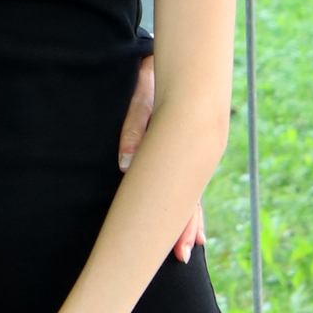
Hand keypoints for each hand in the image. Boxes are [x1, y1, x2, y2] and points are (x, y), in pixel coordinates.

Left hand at [118, 55, 205, 263]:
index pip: (184, 191)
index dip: (183, 221)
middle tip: (184, 254)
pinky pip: (181, 177)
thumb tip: (124, 165)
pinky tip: (187, 218)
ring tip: (188, 247)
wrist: (158, 58)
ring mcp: (181, 150)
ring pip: (187, 190)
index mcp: (177, 145)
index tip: (181, 246)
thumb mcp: (140, 97)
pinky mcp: (173, 146)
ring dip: (186, 217)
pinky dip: (184, 199)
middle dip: (185, 226)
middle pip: (188, 196)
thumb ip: (133, 127)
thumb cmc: (146, 78)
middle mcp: (183, 152)